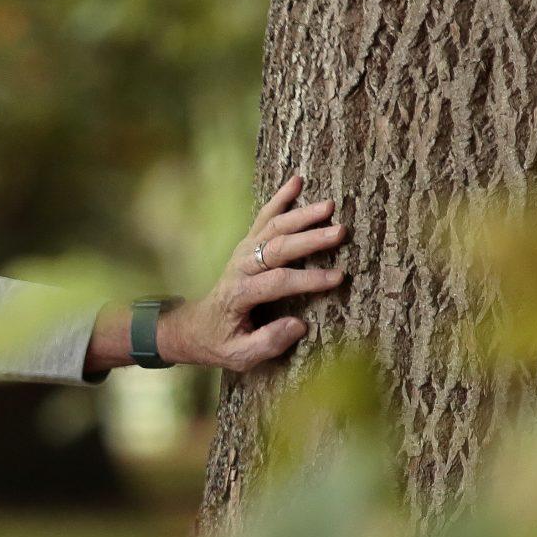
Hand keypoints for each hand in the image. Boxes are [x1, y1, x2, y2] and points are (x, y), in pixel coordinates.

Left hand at [164, 173, 346, 371]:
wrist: (196, 325)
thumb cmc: (221, 342)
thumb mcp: (239, 356)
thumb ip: (268, 343)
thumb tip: (299, 325)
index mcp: (239, 294)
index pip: (277, 282)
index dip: (307, 279)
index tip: (337, 278)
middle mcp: (241, 268)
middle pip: (277, 248)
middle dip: (310, 239)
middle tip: (340, 232)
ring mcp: (243, 252)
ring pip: (273, 227)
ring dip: (301, 215)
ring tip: (329, 205)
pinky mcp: (247, 245)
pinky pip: (264, 217)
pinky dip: (280, 197)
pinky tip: (297, 180)